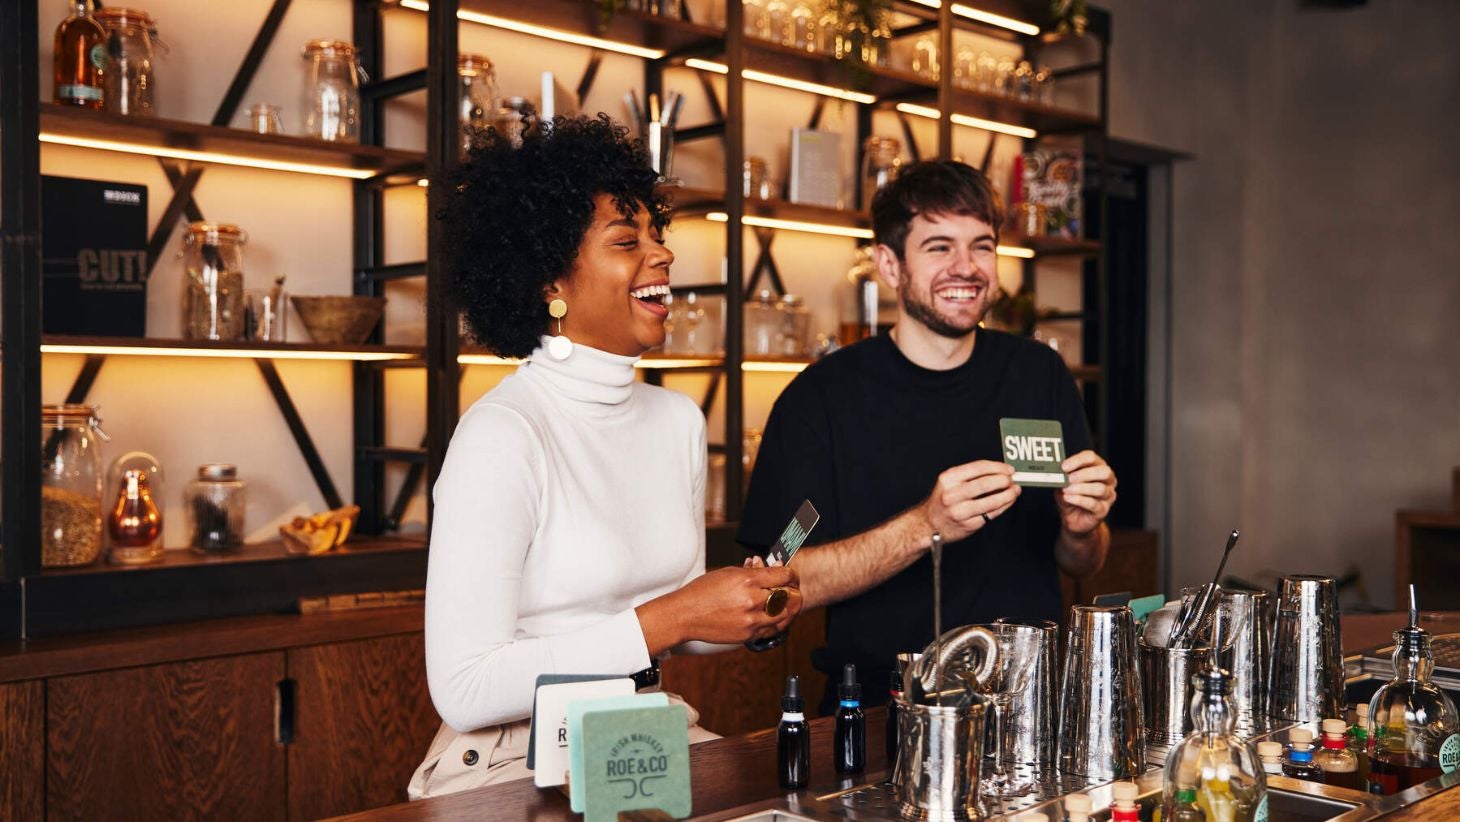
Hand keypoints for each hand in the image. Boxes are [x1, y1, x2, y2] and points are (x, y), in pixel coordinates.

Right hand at [644, 565, 801, 647]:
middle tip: (791, 589)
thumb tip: (769, 567)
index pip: (784, 575)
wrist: (684, 616)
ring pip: (786, 616)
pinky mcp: (748, 635)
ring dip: (789, 608)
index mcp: (747, 580)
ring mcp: (751, 620)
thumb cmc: (702, 592)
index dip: (790, 574)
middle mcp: (752, 600)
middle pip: (790, 597)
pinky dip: (777, 622)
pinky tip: (774, 616)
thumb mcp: (727, 573)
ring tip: (786, 603)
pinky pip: (773, 630)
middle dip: (793, 591)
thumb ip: (752, 571)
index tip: (789, 574)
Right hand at [916, 460, 1020, 543]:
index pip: (978, 468)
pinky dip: (1003, 507)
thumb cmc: (942, 502)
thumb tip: (998, 472)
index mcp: (948, 479)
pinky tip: (1007, 502)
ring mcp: (960, 511)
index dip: (997, 467)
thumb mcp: (949, 483)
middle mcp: (952, 495)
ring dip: (1008, 495)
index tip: (1008, 469)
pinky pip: (991, 514)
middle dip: (1004, 480)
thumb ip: (970, 476)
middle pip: (985, 484)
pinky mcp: (968, 525)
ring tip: (1014, 491)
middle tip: (1011, 479)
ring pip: (991, 501)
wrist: (929, 524)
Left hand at [1058, 450, 1116, 536]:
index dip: (1078, 461)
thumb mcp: (1063, 483)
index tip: (1064, 466)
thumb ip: (1063, 477)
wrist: (1072, 519)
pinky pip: (1094, 504)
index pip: (1092, 458)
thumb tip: (1058, 471)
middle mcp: (1107, 480)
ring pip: (1100, 489)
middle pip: (1103, 472)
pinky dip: (1079, 500)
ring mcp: (1108, 496)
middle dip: (1084, 474)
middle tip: (1069, 479)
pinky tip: (1068, 498)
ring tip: (1066, 490)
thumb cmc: (1070, 496)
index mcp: (1097, 467)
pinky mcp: (1103, 510)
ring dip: (1081, 488)